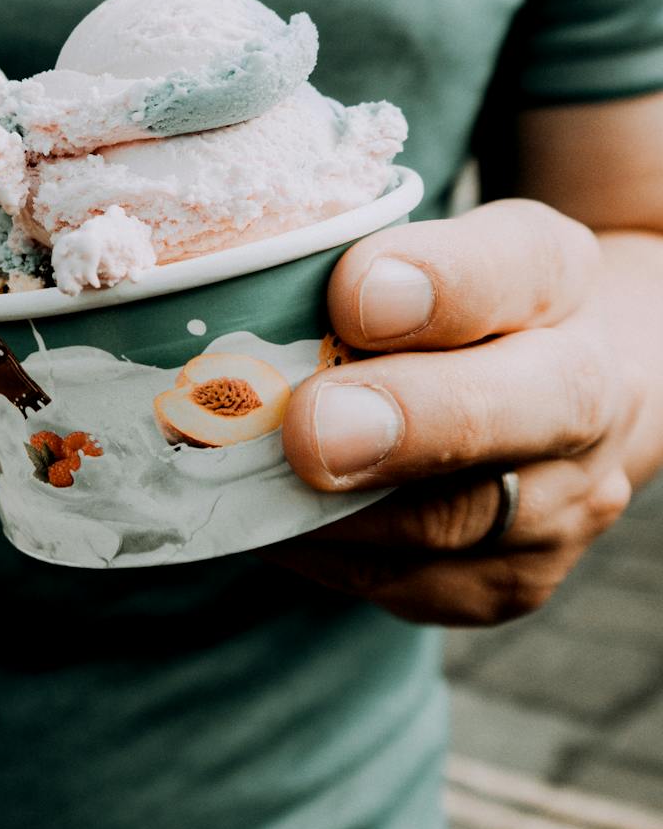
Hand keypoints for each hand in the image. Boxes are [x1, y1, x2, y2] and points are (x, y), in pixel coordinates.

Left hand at [273, 200, 640, 624]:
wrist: (556, 390)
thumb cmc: (467, 304)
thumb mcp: (436, 243)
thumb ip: (387, 262)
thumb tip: (315, 298)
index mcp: (560, 283)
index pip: (518, 270)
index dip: (438, 287)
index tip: (354, 296)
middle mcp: (586, 402)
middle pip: (504, 419)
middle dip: (402, 428)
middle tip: (309, 432)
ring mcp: (559, 508)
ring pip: (443, 525)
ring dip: (333, 506)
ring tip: (243, 475)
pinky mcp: (508, 585)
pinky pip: (402, 581)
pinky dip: (322, 552)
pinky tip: (269, 517)